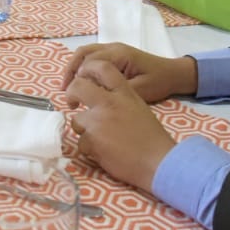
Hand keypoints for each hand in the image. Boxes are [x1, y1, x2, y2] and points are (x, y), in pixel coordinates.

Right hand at [62, 42, 197, 103]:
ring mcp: (113, 48)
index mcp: (119, 55)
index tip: (72, 97)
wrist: (174, 73)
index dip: (77, 79)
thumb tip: (93, 96)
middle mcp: (113, 47)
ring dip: (74, 68)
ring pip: (85, 53)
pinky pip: (92, 56)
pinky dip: (82, 67)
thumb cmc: (159, 82)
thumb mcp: (140, 91)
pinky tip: (80, 83)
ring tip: (67, 87)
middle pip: (83, 54)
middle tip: (64, 91)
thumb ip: (115, 91)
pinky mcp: (115, 54)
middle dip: (71, 71)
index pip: (89, 63)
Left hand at [65, 56, 189, 190]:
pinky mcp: (91, 141)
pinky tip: (105, 153)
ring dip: (85, 130)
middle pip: (78, 87)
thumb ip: (119, 99)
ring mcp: (98, 121)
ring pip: (76, 121)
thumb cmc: (152, 138)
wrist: (158, 162)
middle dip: (71, 94)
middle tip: (73, 102)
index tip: (82, 76)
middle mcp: (109, 103)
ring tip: (103, 140)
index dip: (88, 69)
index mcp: (124, 93)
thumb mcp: (138, 107)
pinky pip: (81, 143)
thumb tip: (99, 98)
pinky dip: (90, 149)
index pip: (102, 67)